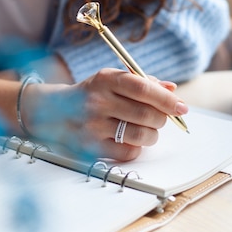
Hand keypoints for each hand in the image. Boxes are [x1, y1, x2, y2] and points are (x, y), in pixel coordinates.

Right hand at [22, 68, 187, 160]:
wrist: (50, 112)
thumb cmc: (90, 95)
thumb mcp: (111, 80)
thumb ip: (143, 83)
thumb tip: (172, 90)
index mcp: (105, 79)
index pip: (143, 88)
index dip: (167, 99)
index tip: (182, 108)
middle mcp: (97, 101)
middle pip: (147, 114)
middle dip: (161, 119)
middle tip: (159, 119)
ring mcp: (92, 126)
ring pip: (142, 135)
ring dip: (152, 135)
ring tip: (145, 130)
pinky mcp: (90, 148)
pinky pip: (129, 152)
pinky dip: (136, 148)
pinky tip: (129, 140)